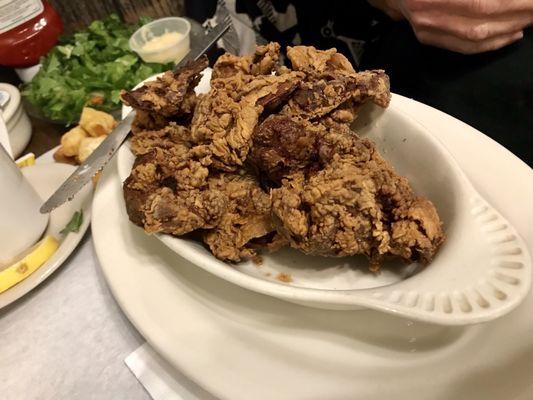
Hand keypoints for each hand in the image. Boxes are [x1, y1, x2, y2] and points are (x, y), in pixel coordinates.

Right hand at [369, 0, 532, 53]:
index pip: (481, 3)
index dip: (513, 3)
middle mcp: (428, 14)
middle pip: (481, 22)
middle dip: (517, 15)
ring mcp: (426, 29)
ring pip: (474, 39)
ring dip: (508, 30)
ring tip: (530, 20)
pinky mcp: (426, 38)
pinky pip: (463, 47)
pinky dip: (491, 44)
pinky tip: (511, 34)